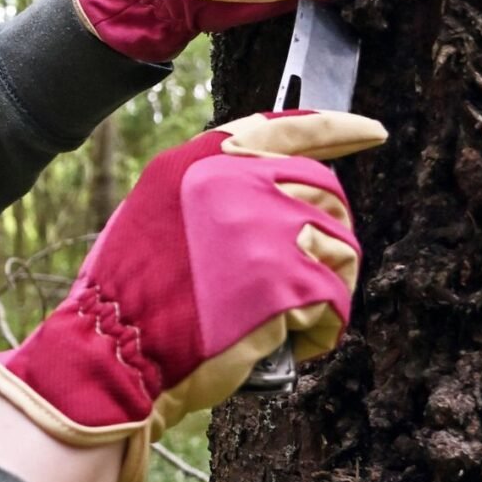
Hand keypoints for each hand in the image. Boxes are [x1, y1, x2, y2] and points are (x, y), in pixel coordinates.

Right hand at [0, 110, 382, 481]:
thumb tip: (268, 191)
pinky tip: (294, 345)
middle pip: (326, 192)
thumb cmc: (129, 298)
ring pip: (341, 247)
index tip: (370, 132)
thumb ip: (208, 191)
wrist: (112, 352)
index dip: (335, 129)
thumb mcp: (153, 214)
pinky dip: (324, 330)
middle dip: (327, 236)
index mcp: (200, 161)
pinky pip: (336, 301)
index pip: (283, 129)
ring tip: (293, 319)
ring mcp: (265, 228)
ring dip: (328, 288)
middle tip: (305, 278)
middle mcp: (235, 181)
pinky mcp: (287, 281)